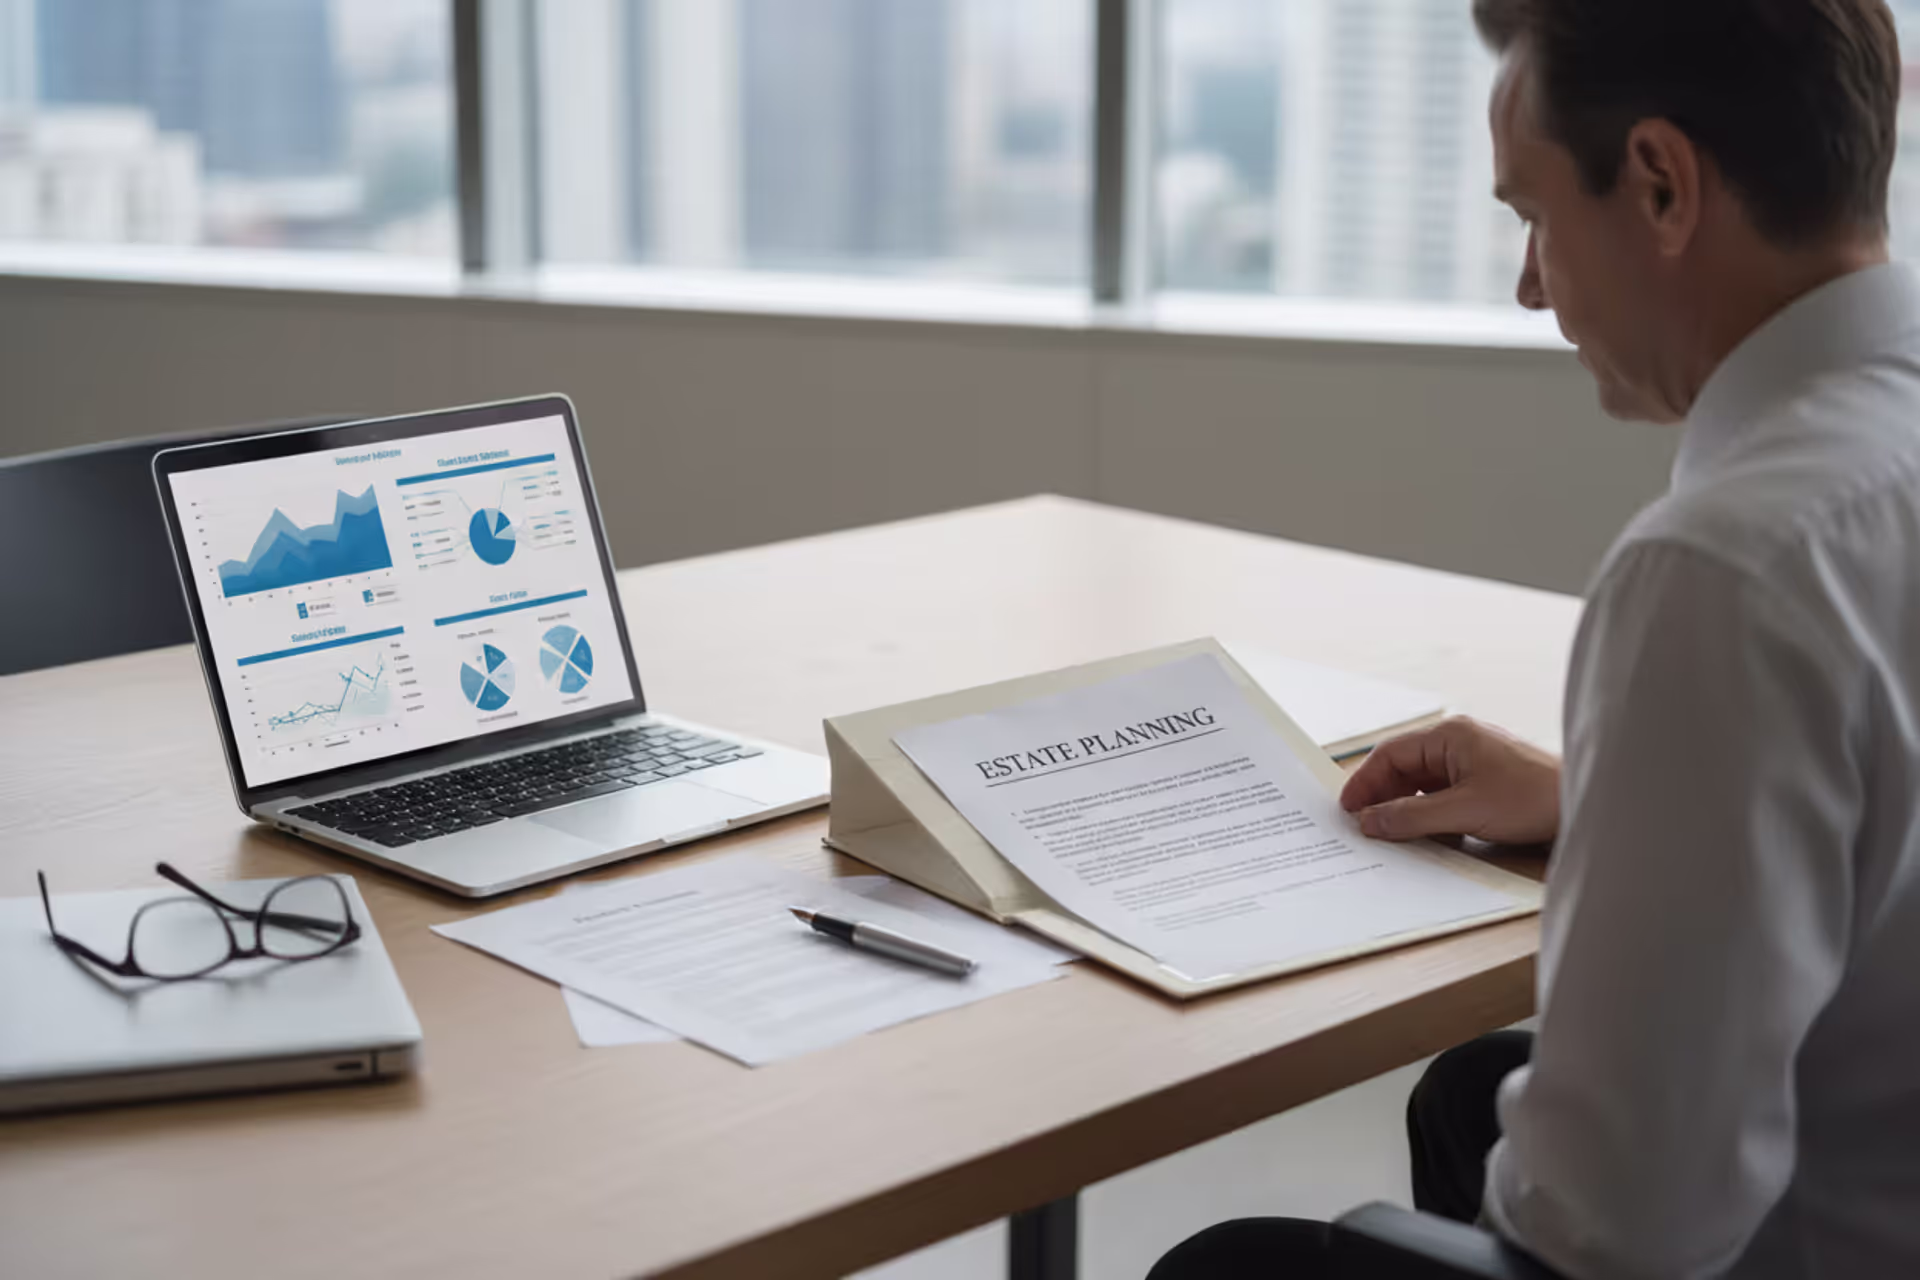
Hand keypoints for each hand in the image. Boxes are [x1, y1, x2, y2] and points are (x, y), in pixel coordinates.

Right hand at [1340, 716, 1560, 844]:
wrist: (1585, 807)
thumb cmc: (1533, 799)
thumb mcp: (1465, 812)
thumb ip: (1412, 817)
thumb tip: (1369, 821)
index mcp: (1450, 736)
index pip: (1391, 754)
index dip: (1365, 782)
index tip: (1348, 810)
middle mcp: (1458, 743)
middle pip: (1404, 769)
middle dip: (1383, 798)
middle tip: (1365, 827)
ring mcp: (1472, 762)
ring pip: (1423, 785)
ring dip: (1407, 809)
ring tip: (1393, 836)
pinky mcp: (1485, 782)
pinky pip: (1443, 796)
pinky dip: (1431, 815)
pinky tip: (1429, 836)